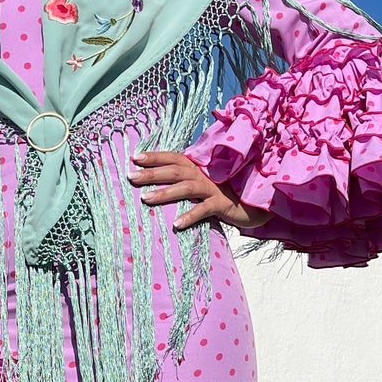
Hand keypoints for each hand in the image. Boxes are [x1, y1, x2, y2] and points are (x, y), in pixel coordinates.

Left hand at [127, 152, 266, 231]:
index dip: (155, 156)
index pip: (173, 158)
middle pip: (175, 171)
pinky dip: (190, 216)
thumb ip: (182, 181)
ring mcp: (213, 189)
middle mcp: (203, 174)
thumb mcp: (200, 184)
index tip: (134, 158)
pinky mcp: (222, 204)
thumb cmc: (220, 193)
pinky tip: (176, 224)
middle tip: (131, 177)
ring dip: (164, 193)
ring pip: (186, 188)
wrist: (251, 205)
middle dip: (152, 173)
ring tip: (145, 199)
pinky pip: (203, 210)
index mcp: (196, 167)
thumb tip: (153, 183)